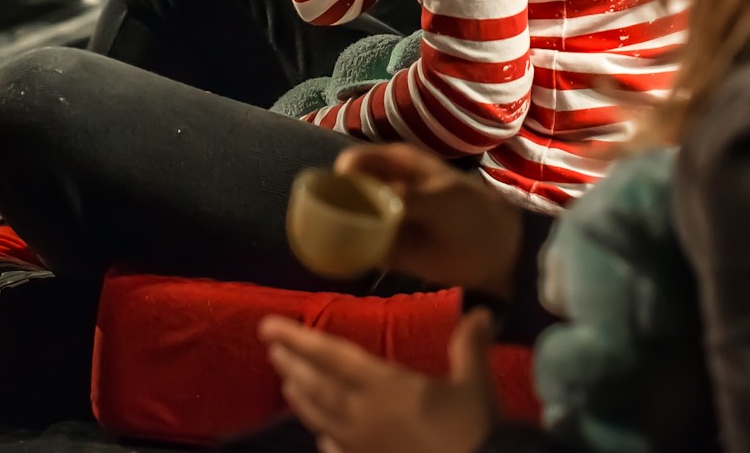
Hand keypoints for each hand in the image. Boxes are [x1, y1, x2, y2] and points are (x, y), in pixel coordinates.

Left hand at [261, 307, 496, 452]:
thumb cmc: (472, 428)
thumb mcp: (474, 382)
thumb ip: (469, 345)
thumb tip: (482, 312)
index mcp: (383, 386)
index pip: (331, 356)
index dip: (298, 338)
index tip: (267, 326)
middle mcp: (362, 414)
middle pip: (317, 387)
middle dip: (292, 366)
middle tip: (272, 350)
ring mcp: (362, 446)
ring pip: (319, 419)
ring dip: (300, 400)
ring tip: (286, 386)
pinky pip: (337, 451)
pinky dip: (325, 439)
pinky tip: (321, 439)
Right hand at [339, 144, 523, 297]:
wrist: (498, 254)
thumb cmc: (472, 213)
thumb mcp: (442, 198)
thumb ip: (407, 196)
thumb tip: (372, 201)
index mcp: (394, 163)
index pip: (354, 161)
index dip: (338, 174)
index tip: (328, 193)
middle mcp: (382, 186)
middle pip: (343, 190)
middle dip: (329, 203)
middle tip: (322, 222)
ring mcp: (380, 218)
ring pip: (346, 218)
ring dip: (334, 229)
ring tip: (326, 241)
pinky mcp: (383, 249)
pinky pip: (356, 248)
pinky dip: (347, 252)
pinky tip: (340, 258)